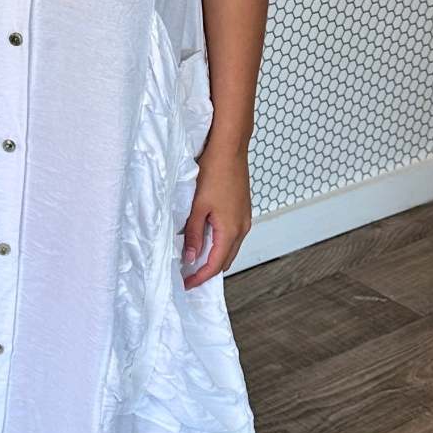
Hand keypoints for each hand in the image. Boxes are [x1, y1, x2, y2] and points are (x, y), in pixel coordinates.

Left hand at [182, 138, 251, 282]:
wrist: (229, 148)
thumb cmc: (214, 172)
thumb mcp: (197, 207)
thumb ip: (194, 234)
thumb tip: (191, 257)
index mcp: (231, 230)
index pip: (216, 264)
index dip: (200, 277)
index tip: (187, 284)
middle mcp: (242, 227)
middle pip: (226, 260)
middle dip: (208, 270)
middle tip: (188, 275)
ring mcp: (244, 219)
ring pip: (230, 247)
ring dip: (214, 256)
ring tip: (194, 259)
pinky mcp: (242, 210)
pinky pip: (233, 235)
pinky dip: (220, 242)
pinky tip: (206, 238)